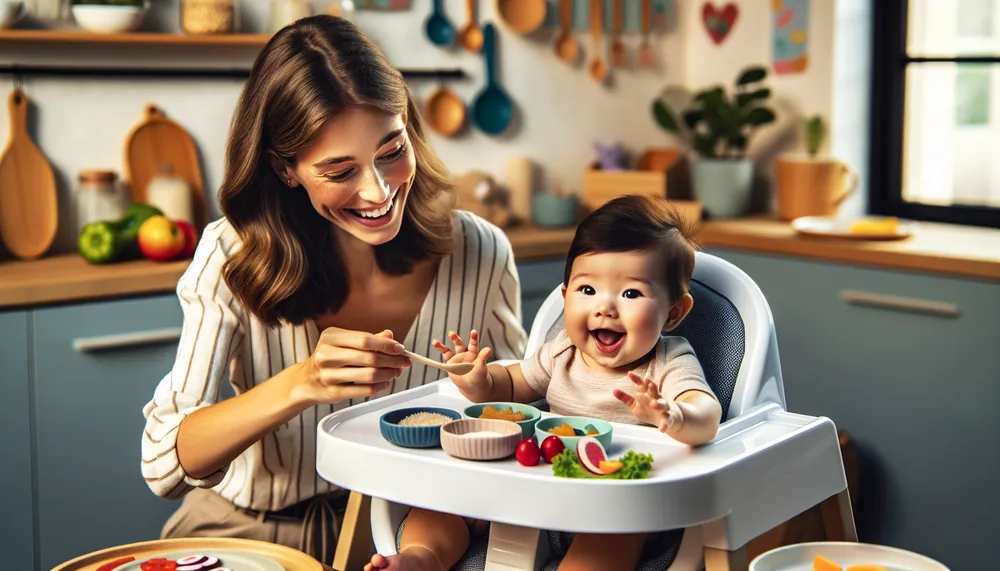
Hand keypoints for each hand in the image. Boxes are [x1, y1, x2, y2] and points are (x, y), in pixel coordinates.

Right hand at [294, 328, 411, 405]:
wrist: (305, 381)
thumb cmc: (328, 358)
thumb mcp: (343, 343)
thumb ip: (366, 338)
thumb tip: (390, 335)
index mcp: (330, 337)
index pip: (365, 339)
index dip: (386, 344)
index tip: (401, 348)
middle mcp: (326, 355)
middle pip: (369, 358)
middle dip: (392, 360)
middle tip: (404, 362)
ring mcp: (328, 375)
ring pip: (369, 375)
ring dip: (389, 374)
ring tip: (396, 372)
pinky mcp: (333, 392)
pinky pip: (364, 390)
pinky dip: (380, 386)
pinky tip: (385, 382)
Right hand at [432, 330, 491, 401]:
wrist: (473, 386)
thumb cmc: (479, 375)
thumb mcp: (482, 366)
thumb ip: (483, 357)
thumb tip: (488, 349)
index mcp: (473, 353)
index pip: (473, 344)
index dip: (473, 338)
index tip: (473, 331)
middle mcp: (464, 354)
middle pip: (459, 344)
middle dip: (455, 339)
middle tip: (451, 334)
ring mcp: (456, 359)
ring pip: (448, 350)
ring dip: (441, 346)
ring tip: (435, 342)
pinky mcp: (450, 364)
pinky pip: (443, 357)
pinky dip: (439, 352)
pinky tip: (434, 345)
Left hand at [613, 371, 683, 432]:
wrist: (671, 419)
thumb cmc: (650, 409)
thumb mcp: (637, 404)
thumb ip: (626, 398)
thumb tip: (614, 390)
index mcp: (648, 394)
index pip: (642, 385)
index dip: (637, 379)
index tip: (629, 373)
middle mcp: (657, 398)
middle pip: (655, 391)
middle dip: (651, 387)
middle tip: (648, 384)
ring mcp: (664, 408)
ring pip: (663, 404)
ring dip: (659, 404)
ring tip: (653, 404)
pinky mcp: (669, 419)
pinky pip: (667, 421)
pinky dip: (665, 424)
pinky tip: (662, 429)